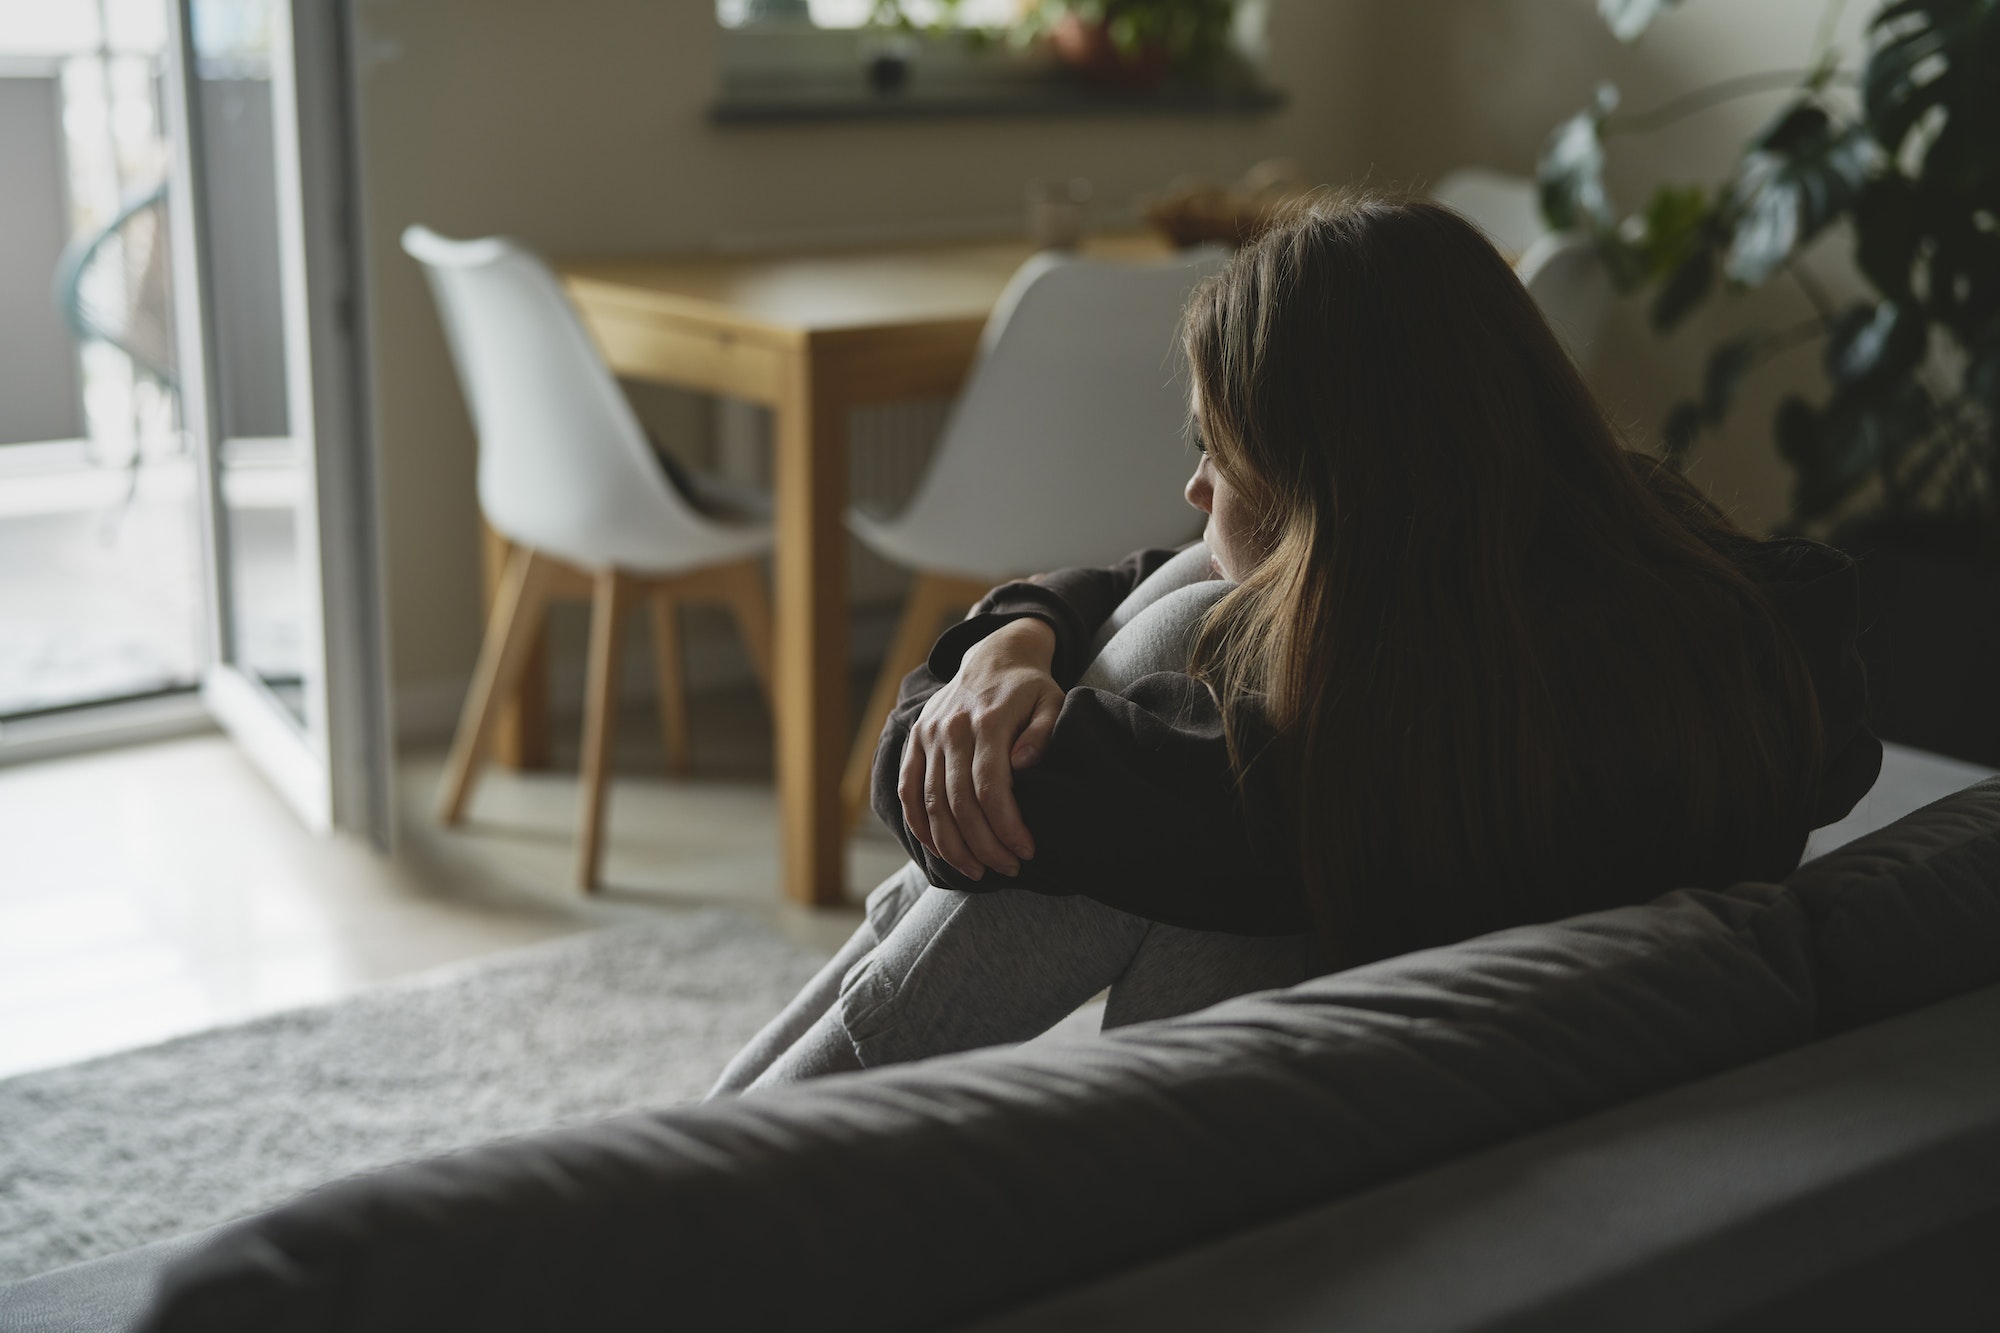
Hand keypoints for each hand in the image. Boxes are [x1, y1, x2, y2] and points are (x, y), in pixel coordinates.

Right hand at [898, 618, 1063, 879]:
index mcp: (987, 720)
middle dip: (983, 845)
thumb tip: (1024, 765)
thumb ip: (1042, 732)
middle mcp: (951, 729)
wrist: (992, 657)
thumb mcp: (1052, 701)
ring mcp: (927, 736)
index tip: (1026, 851)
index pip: (990, 787)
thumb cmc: (1029, 689)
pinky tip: (940, 850)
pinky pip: (908, 792)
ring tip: (977, 871)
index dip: (1006, 826)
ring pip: (931, 804)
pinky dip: (920, 826)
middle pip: (959, 802)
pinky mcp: (914, 742)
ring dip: (952, 846)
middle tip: (1007, 869)